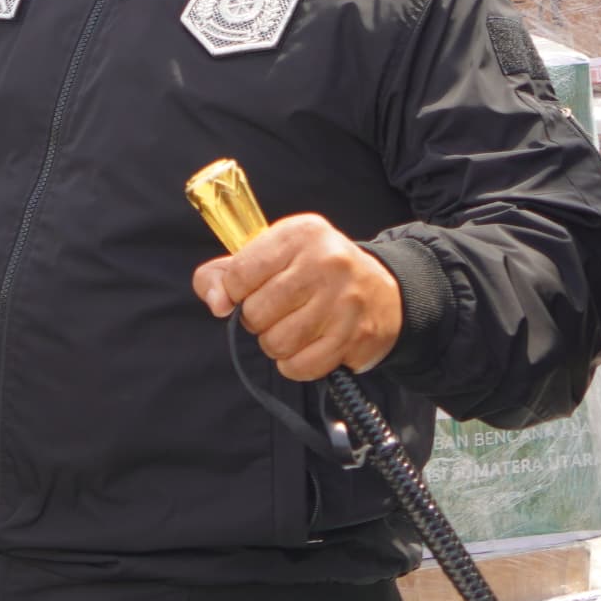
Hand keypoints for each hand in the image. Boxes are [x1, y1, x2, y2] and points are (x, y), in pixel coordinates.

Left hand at [192, 211, 402, 380]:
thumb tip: (216, 303)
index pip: (239, 275)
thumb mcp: (273, 255)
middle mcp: (325, 261)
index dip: (234, 292)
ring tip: (294, 329)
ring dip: (277, 345)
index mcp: (300, 234)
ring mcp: (342, 300)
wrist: (384, 293)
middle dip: (258, 321)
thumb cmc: (315, 273)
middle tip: (278, 312)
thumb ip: (226, 273)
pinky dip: (296, 364)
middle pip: (256, 313)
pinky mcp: (354, 335)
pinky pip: (300, 366)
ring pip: (277, 343)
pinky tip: (309, 347)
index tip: (248, 292)